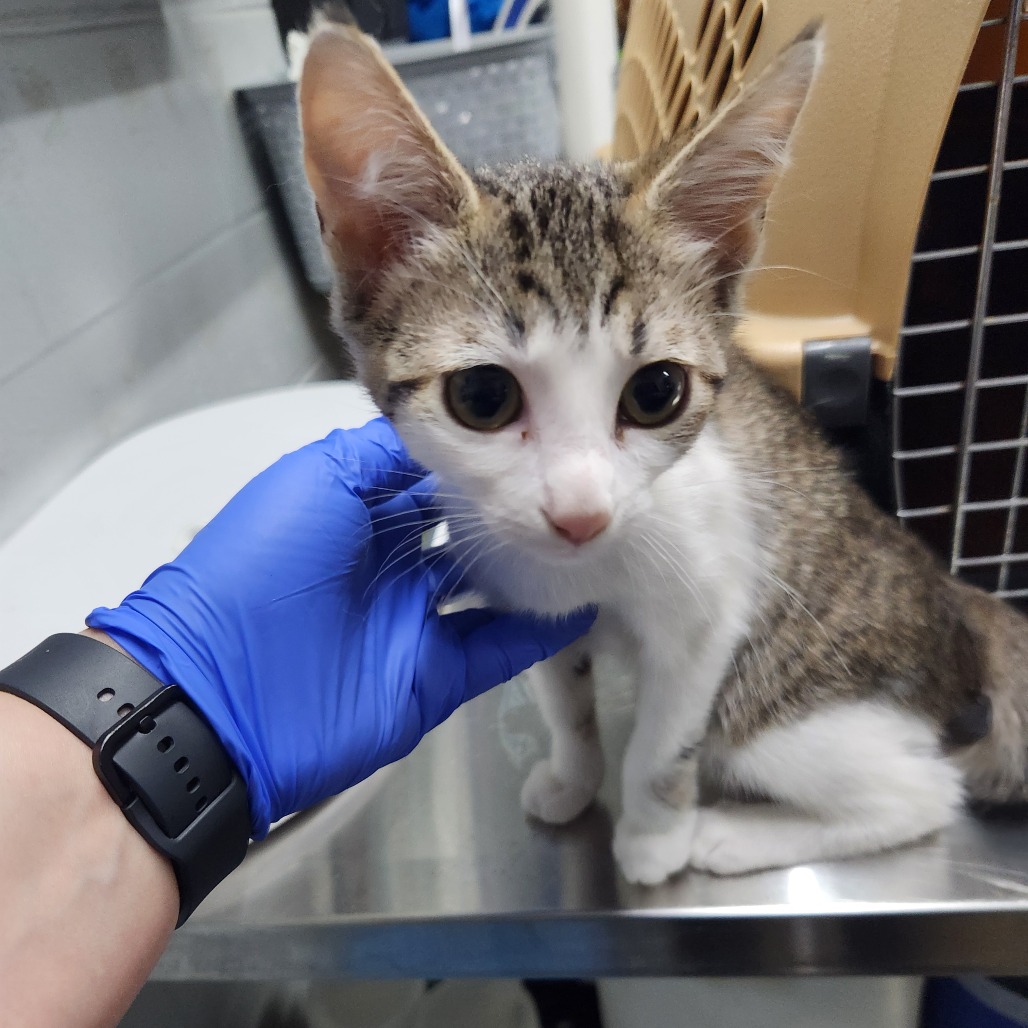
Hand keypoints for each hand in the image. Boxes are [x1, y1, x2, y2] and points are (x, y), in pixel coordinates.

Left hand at [87, 418, 592, 836]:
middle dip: (511, 509)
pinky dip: (539, 632)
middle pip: (465, 530)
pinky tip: (579, 605)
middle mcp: (388, 563)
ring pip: (488, 587)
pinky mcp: (433, 676)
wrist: (224, 696)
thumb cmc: (262, 567)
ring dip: (530, 567)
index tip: (533, 434)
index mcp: (355, 513)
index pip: (430, 477)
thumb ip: (377, 453)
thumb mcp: (314, 481)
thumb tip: (440, 438)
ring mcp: (413, 621)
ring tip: (585, 538)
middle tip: (569, 486)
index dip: (477, 457)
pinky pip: (497, 650)